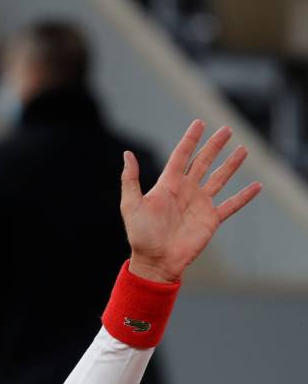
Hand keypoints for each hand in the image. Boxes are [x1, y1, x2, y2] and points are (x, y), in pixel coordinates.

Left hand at [120, 120, 261, 282]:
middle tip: (226, 129)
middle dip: (214, 146)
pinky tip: (257, 186)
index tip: (199, 123)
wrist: (156, 260)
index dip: (190, 140)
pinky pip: (231, 205)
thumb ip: (130, 179)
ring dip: (231, 165)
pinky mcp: (211, 219)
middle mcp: (186, 191)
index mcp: (168, 185)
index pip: (181, 156)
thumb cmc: (141, 234)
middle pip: (203, 162)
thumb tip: (127, 154)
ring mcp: (200, 204)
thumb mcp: (131, 204)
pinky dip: (244, 196)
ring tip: (243, 150)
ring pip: (219, 178)